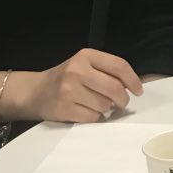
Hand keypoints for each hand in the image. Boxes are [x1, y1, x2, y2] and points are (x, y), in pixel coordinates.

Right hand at [12, 49, 143, 123]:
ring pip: (104, 105)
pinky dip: (94, 117)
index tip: (138, 90)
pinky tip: (86, 111)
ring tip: (97, 104)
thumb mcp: (84, 65)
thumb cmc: (66, 78)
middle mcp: (77, 70)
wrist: (35, 91)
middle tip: (122, 103)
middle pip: (114, 88)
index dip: (133, 80)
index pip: (118, 66)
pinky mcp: (63, 108)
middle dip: (123, 99)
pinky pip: (92, 117)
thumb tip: (134, 85)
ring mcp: (68, 90)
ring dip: (106, 109)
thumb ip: (106, 71)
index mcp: (86, 56)